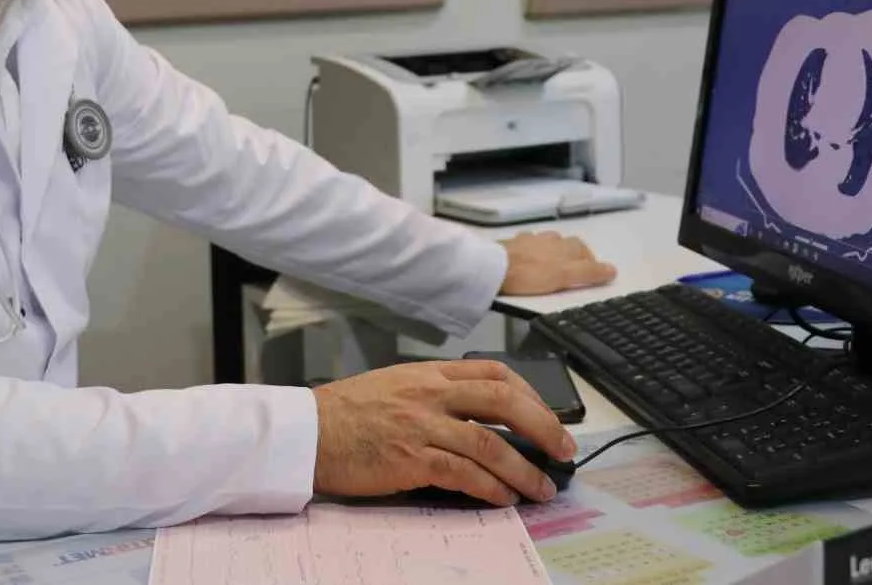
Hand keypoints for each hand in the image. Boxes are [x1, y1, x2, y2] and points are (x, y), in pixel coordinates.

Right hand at [310, 359, 576, 505]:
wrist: (308, 431)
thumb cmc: (345, 413)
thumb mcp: (394, 385)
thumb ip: (433, 393)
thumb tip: (475, 418)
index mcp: (428, 373)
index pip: (493, 372)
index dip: (529, 394)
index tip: (547, 415)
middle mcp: (430, 393)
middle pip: (504, 402)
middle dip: (543, 426)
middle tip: (563, 449)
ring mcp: (422, 425)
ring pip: (491, 444)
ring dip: (524, 470)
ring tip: (541, 488)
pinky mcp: (411, 458)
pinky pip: (464, 473)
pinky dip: (491, 488)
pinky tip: (504, 499)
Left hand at [498, 230, 615, 295]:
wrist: (493, 268)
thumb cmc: (530, 274)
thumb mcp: (564, 276)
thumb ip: (588, 273)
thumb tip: (612, 270)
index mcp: (563, 246)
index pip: (583, 249)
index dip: (589, 261)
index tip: (592, 272)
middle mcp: (547, 239)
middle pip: (564, 243)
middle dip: (571, 253)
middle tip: (573, 268)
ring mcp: (527, 240)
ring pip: (544, 241)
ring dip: (550, 249)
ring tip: (551, 262)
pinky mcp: (509, 245)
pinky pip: (524, 244)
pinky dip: (529, 250)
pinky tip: (526, 257)